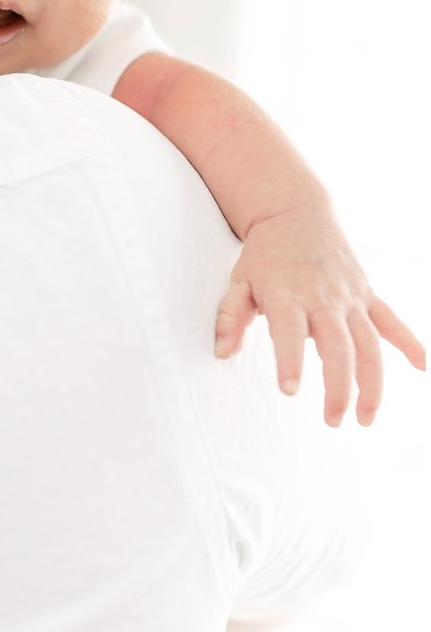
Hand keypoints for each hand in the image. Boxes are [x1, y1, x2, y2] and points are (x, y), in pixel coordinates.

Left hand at [214, 204, 425, 426]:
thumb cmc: (264, 253)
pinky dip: (410, 343)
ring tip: (365, 417)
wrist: (295, 211)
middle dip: (338, 387)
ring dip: (372, 383)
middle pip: (338, 347)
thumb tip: (222, 352)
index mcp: (287, 295)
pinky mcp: (367, 294)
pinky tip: (422, 367)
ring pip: (369, 344)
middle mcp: (323, 298)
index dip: (290, 361)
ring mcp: (350, 296)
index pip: (289, 332)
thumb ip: (230, 316)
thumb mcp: (239, 279)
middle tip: (332, 420)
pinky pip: (392, 321)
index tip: (290, 391)